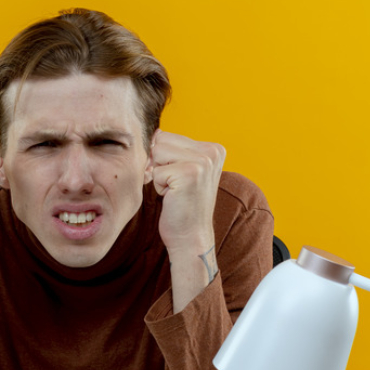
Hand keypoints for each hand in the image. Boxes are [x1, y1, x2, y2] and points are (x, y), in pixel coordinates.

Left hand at [151, 130, 224, 261]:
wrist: (191, 237)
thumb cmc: (183, 205)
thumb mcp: (183, 170)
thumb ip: (173, 149)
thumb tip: (154, 132)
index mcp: (214, 148)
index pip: (169, 136)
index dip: (164, 159)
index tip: (179, 180)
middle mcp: (212, 152)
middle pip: (162, 141)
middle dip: (160, 164)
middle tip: (176, 186)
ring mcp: (203, 162)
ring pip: (157, 153)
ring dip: (159, 174)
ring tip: (175, 190)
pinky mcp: (189, 174)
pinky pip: (156, 171)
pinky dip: (158, 187)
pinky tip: (173, 198)